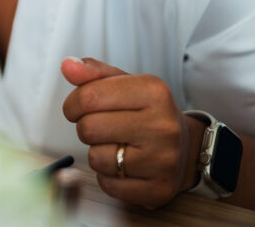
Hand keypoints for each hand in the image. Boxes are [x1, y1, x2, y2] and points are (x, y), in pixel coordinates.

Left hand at [61, 57, 199, 209]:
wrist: (186, 149)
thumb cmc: (147, 113)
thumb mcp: (125, 85)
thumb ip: (93, 73)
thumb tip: (68, 65)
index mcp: (153, 91)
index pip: (88, 96)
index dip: (73, 104)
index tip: (78, 108)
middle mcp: (162, 125)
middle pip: (88, 128)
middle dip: (86, 128)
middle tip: (102, 127)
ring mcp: (163, 160)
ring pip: (96, 158)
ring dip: (97, 153)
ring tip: (116, 146)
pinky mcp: (159, 189)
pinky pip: (108, 184)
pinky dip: (107, 176)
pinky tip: (124, 166)